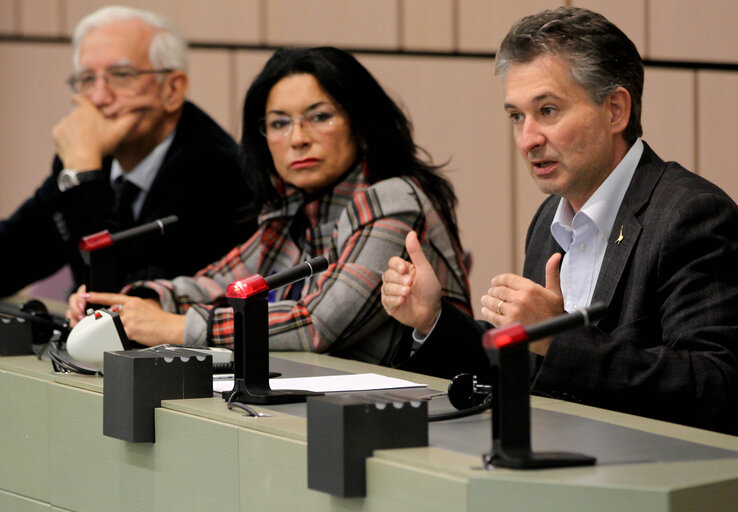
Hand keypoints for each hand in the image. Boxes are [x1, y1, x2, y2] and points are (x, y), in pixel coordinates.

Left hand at [52, 95, 139, 168]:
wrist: (83, 161)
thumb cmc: (102, 145)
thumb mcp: (120, 132)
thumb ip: (130, 119)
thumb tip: (138, 110)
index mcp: (87, 110)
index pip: (82, 98)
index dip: (83, 99)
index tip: (82, 101)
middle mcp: (73, 113)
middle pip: (78, 114)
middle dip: (84, 120)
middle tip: (92, 132)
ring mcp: (63, 123)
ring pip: (71, 123)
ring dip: (76, 129)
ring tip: (85, 141)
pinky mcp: (56, 133)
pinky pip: (62, 132)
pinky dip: (68, 137)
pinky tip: (76, 144)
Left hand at [66, 290, 185, 345]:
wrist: (173, 328)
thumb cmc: (162, 322)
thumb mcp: (146, 309)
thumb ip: (131, 312)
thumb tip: (120, 318)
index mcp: (134, 302)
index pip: (112, 297)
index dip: (96, 296)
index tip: (85, 296)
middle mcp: (131, 308)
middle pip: (110, 314)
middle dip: (107, 322)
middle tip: (112, 325)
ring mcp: (130, 319)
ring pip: (113, 326)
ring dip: (115, 331)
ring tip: (130, 333)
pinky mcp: (131, 330)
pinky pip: (118, 335)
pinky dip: (119, 338)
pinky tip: (130, 339)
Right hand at [381, 230, 441, 334]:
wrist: (432, 312)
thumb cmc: (430, 290)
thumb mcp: (424, 269)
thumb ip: (416, 252)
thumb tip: (411, 232)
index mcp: (403, 270)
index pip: (392, 262)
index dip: (396, 265)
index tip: (405, 269)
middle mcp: (395, 280)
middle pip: (388, 274)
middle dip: (399, 279)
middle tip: (410, 284)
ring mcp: (391, 293)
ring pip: (386, 287)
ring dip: (397, 290)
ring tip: (408, 293)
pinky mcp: (390, 305)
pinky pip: (386, 300)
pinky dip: (395, 299)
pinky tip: (403, 301)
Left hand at [480, 253, 563, 354]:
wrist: (554, 337)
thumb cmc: (554, 314)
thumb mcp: (556, 292)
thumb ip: (552, 273)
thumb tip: (556, 255)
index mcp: (530, 288)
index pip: (507, 279)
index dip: (498, 280)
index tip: (494, 282)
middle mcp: (520, 298)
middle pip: (498, 290)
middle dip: (493, 291)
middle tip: (490, 292)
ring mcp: (513, 311)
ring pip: (494, 302)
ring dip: (487, 300)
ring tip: (485, 300)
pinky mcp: (508, 324)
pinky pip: (492, 315)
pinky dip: (487, 312)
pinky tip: (485, 310)